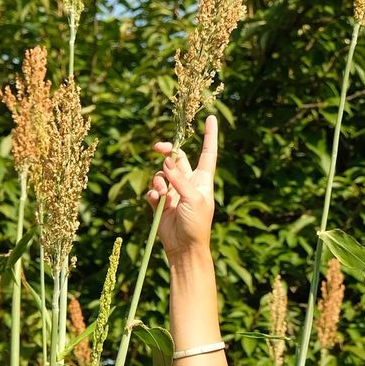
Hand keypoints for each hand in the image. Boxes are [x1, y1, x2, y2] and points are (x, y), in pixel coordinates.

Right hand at [148, 114, 218, 258]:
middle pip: (177, 159)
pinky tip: (157, 201)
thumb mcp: (193, 199)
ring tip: (164, 193)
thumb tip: (167, 161)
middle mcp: (188, 183)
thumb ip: (179, 179)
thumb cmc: (197, 224)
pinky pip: (153, 190)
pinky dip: (153, 193)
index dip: (209, 136)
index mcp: (203, 180)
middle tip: (158, 148)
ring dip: (160, 179)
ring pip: (162, 174)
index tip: (211, 118)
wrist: (185, 248)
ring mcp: (174, 192)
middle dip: (167, 151)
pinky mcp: (162, 203)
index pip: (207, 152)